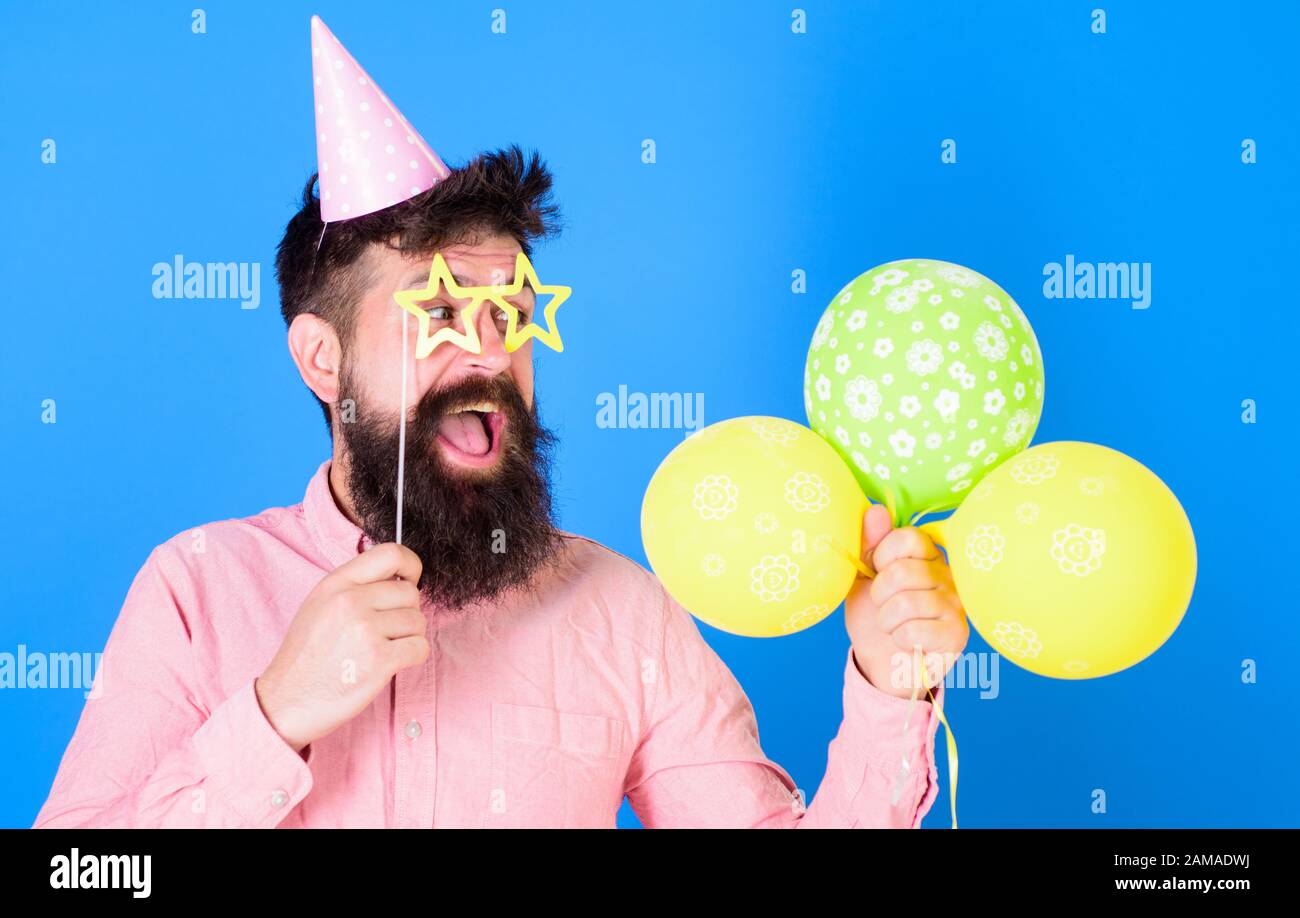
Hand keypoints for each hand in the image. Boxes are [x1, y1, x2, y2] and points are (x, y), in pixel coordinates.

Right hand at [255, 543, 429, 751]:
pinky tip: (390, 664)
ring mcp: (365, 630)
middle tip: (386, 631)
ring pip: (418, 621)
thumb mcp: (320, 605)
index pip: (391, 554)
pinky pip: (420, 647)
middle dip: (406, 612)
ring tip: (382, 649)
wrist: (286, 701)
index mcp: (337, 583)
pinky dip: (413, 657)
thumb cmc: (307, 656)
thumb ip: (356, 586)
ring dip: (408, 637)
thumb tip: (400, 578)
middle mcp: (350, 601)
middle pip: (411, 593)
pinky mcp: (379, 660)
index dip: (411, 566)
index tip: (409, 581)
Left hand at [844, 504, 968, 698]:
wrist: (881, 660)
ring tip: (892, 624)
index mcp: (926, 554)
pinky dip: (899, 638)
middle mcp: (947, 573)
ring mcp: (956, 603)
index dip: (881, 555)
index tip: (876, 570)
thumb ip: (869, 543)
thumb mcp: (862, 576)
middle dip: (878, 594)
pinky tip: (907, 641)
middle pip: (902, 571)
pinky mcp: (957, 634)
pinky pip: (914, 631)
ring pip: (905, 604)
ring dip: (886, 620)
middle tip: (883, 605)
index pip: (907, 537)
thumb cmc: (874, 614)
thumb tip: (876, 509)